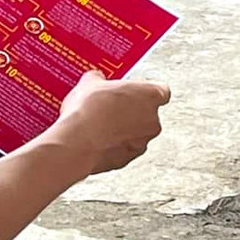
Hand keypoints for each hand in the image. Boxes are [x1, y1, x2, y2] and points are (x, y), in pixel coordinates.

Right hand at [50, 70, 170, 175]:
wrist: (77, 141)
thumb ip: (99, 79)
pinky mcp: (127, 160)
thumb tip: (95, 79)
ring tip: (100, 124)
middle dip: (131, 111)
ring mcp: (142, 143)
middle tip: (111, 106)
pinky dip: (113, 146)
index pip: (162, 90)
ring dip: (123, 130)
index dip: (146, 90)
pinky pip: (123, 150)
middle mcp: (153, 121)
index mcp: (151, 96)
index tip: (132, 89)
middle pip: (148, 113)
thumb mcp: (90, 82)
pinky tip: (96, 139)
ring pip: (136, 134)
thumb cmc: (89, 110)